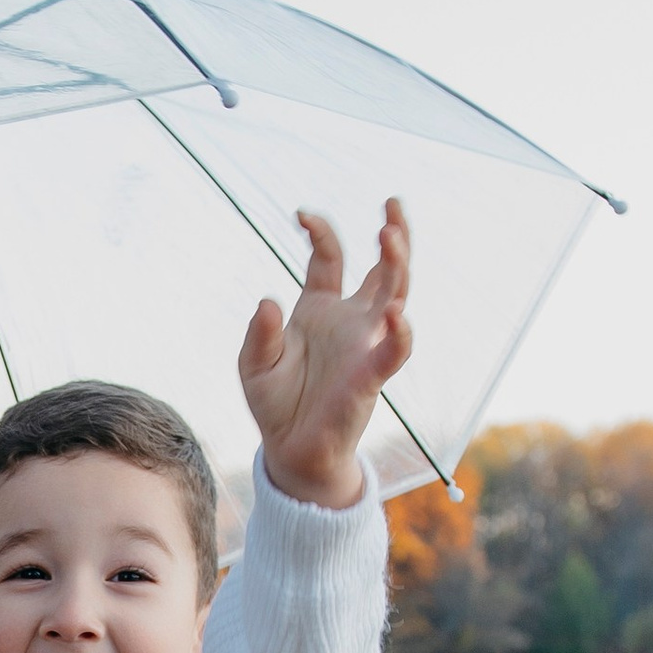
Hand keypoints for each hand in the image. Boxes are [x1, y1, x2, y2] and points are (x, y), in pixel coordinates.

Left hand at [239, 197, 413, 506]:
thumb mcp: (254, 363)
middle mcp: (349, 321)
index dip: (320, 233)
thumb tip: (268, 301)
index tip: (301, 215)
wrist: (288, 448)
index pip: (329, 258)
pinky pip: (393, 351)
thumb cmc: (275, 402)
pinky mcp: (370, 376)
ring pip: (395, 297)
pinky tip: (395, 313)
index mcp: (319, 308)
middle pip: (381, 270)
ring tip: (392, 235)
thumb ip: (260, 334)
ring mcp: (364, 345)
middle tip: (392, 204)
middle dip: (393, 235)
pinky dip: (398, 332)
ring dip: (397, 266)